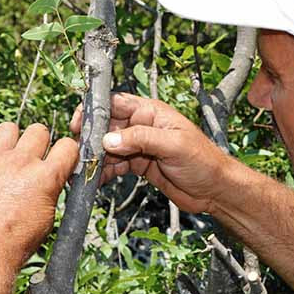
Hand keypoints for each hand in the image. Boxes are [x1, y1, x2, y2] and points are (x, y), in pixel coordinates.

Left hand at [0, 122, 78, 270]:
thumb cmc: (12, 244)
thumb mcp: (46, 219)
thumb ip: (50, 191)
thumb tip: (50, 180)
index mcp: (46, 177)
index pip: (67, 146)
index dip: (65, 152)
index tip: (58, 157)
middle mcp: (22, 162)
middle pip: (38, 130)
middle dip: (37, 142)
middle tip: (29, 159)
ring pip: (8, 128)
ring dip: (8, 139)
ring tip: (3, 157)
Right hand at [70, 93, 230, 212]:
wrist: (215, 190)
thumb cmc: (204, 161)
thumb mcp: (173, 145)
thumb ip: (141, 139)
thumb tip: (109, 138)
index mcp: (152, 112)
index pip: (116, 103)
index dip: (95, 111)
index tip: (80, 124)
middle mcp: (143, 127)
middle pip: (107, 126)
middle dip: (90, 139)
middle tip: (78, 153)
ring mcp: (140, 146)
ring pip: (109, 148)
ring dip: (95, 158)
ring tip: (83, 169)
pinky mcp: (140, 165)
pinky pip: (116, 165)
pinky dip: (104, 172)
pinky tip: (97, 180)